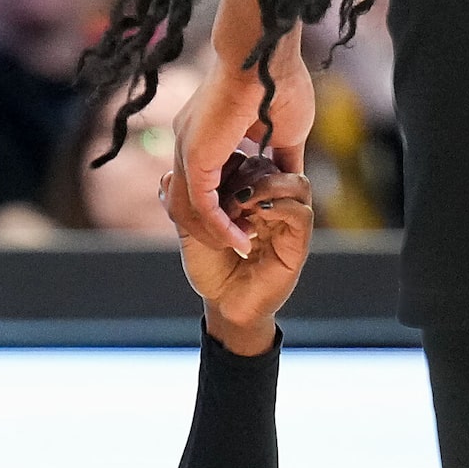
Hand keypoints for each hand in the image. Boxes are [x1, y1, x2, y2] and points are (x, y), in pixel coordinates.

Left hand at [166, 31, 313, 257]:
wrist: (265, 55)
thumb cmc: (280, 81)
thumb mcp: (286, 131)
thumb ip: (281, 159)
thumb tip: (290, 178)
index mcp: (204, 133)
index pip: (202, 182)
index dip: (223, 207)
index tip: (247, 222)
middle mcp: (187, 142)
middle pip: (188, 200)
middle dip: (214, 227)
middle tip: (240, 243)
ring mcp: (186, 150)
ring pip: (190, 209)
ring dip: (216, 233)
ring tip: (241, 247)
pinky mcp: (194, 158)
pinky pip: (202, 207)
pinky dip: (221, 228)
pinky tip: (240, 241)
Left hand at [175, 153, 311, 353]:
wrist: (224, 306)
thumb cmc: (211, 271)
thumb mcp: (192, 234)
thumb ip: (183, 207)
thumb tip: (168, 178)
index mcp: (253, 198)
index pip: (252, 161)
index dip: (233, 164)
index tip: (210, 182)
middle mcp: (275, 206)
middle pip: (274, 166)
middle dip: (247, 174)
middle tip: (225, 196)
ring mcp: (289, 223)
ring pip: (296, 183)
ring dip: (266, 186)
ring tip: (241, 202)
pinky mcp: (297, 243)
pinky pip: (301, 212)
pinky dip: (279, 207)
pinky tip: (256, 217)